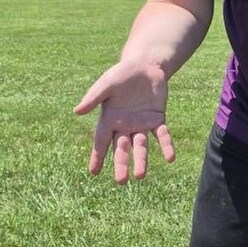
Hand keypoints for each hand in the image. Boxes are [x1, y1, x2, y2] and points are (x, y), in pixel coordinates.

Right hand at [72, 59, 175, 183]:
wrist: (145, 65)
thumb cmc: (121, 74)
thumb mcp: (106, 84)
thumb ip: (93, 98)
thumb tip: (77, 111)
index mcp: (109, 119)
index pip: (101, 141)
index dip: (97, 156)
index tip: (94, 173)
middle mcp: (124, 125)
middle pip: (121, 149)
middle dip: (120, 164)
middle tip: (121, 181)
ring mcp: (141, 124)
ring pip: (141, 146)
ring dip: (141, 160)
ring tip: (140, 175)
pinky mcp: (157, 119)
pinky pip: (162, 135)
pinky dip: (166, 146)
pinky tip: (171, 158)